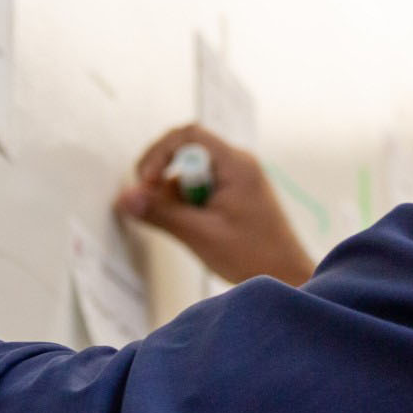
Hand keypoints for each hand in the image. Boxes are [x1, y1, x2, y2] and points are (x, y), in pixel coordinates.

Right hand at [114, 124, 314, 284]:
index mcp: (236, 164)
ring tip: (183, 225)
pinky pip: (202, 187)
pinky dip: (188, 204)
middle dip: (164, 177)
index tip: (146, 181)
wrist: (288, 277)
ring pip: (192, 172)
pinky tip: (193, 228)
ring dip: (176, 195)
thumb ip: (160, 213)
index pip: (188, 135)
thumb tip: (124, 197)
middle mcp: (238, 164)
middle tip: (150, 204)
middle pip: (187, 151)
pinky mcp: (236, 195)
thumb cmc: (253, 256)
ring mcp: (238, 179)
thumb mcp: (199, 233)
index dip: (160, 153)